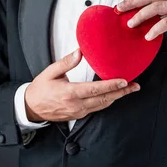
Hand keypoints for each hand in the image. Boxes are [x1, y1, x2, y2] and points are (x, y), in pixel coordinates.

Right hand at [24, 48, 140, 121]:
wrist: (31, 107)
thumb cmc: (40, 89)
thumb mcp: (50, 72)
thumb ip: (66, 62)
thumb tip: (80, 51)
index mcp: (70, 93)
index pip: (95, 89)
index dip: (111, 85)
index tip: (124, 81)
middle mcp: (77, 105)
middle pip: (104, 99)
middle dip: (122, 92)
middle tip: (135, 86)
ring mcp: (79, 112)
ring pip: (103, 105)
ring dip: (117, 97)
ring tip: (129, 89)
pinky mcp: (79, 115)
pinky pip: (97, 108)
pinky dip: (107, 101)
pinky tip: (114, 95)